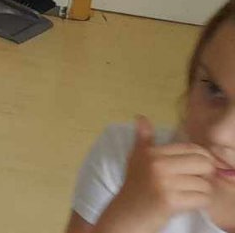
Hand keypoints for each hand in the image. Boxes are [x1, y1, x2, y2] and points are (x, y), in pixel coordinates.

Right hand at [100, 117, 215, 228]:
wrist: (126, 214)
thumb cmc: (134, 186)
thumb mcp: (136, 158)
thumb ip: (142, 138)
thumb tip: (140, 117)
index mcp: (152, 153)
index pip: (192, 149)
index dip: (202, 158)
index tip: (197, 168)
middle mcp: (158, 165)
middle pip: (203, 164)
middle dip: (205, 174)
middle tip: (196, 180)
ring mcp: (164, 184)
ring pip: (204, 184)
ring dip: (203, 191)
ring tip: (190, 193)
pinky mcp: (171, 201)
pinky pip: (202, 198)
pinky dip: (201, 202)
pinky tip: (190, 202)